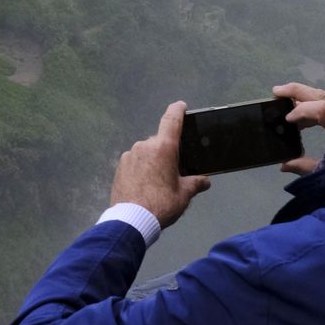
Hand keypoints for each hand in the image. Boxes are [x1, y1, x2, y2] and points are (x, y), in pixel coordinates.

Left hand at [110, 101, 210, 228]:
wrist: (131, 219)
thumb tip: (205, 181)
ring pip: (146, 152)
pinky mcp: (120, 165)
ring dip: (153, 161)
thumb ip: (196, 184)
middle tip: (174, 170)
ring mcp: (130, 154)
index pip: (171, 120)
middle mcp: (145, 145)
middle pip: (160, 141)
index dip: (177, 110)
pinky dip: (141, 168)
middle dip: (167, 152)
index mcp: (164, 148)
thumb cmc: (162, 204)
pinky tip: (145, 185)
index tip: (180, 105)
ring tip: (158, 182)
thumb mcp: (184, 195)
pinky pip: (135, 161)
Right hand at [271, 82, 324, 175]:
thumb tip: (284, 165)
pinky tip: (303, 117)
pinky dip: (314, 106)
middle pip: (323, 95)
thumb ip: (309, 167)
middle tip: (276, 91)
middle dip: (297, 91)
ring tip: (284, 101)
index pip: (322, 109)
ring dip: (304, 97)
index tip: (287, 119)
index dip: (302, 110)